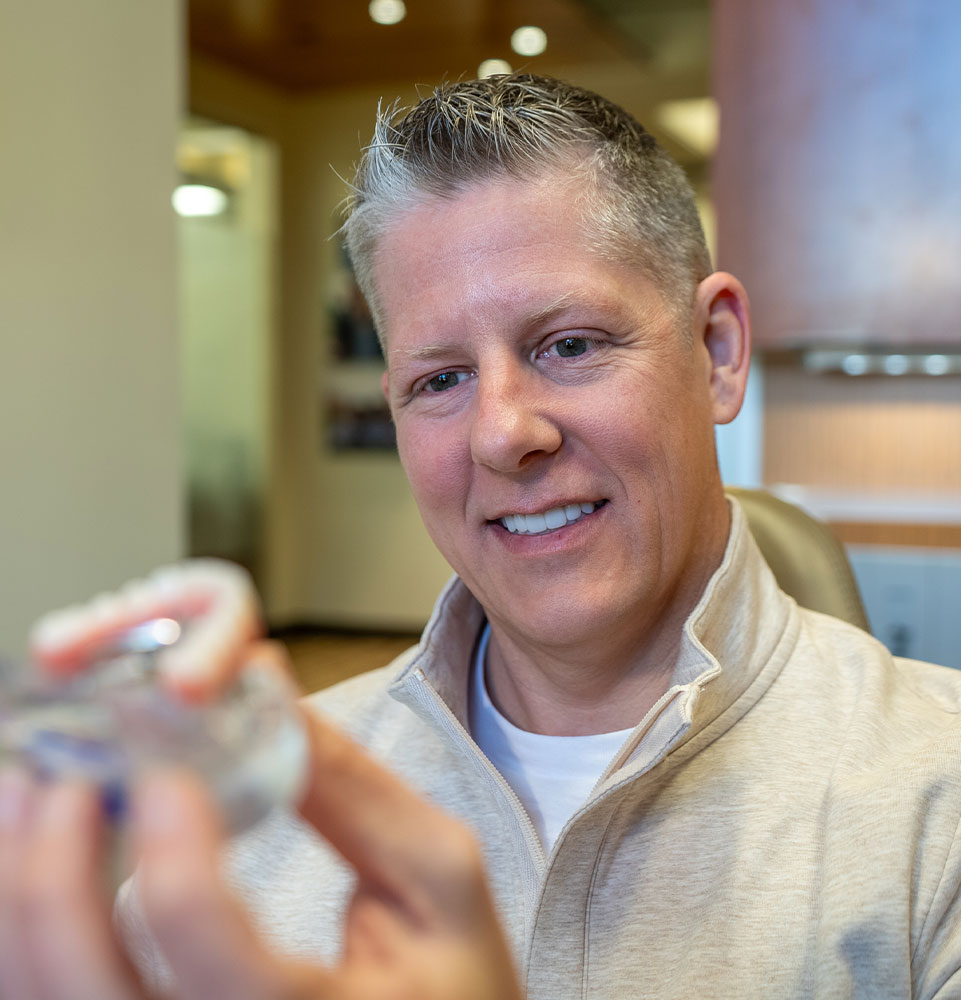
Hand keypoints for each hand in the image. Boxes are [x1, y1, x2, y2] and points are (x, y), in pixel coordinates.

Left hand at [0, 717, 521, 999]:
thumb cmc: (452, 973)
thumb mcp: (437, 873)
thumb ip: (350, 786)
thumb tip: (260, 683)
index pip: (227, 973)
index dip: (181, 868)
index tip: (168, 772)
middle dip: (54, 883)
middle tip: (62, 776)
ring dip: (21, 900)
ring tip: (31, 795)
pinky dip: (24, 937)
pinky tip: (34, 860)